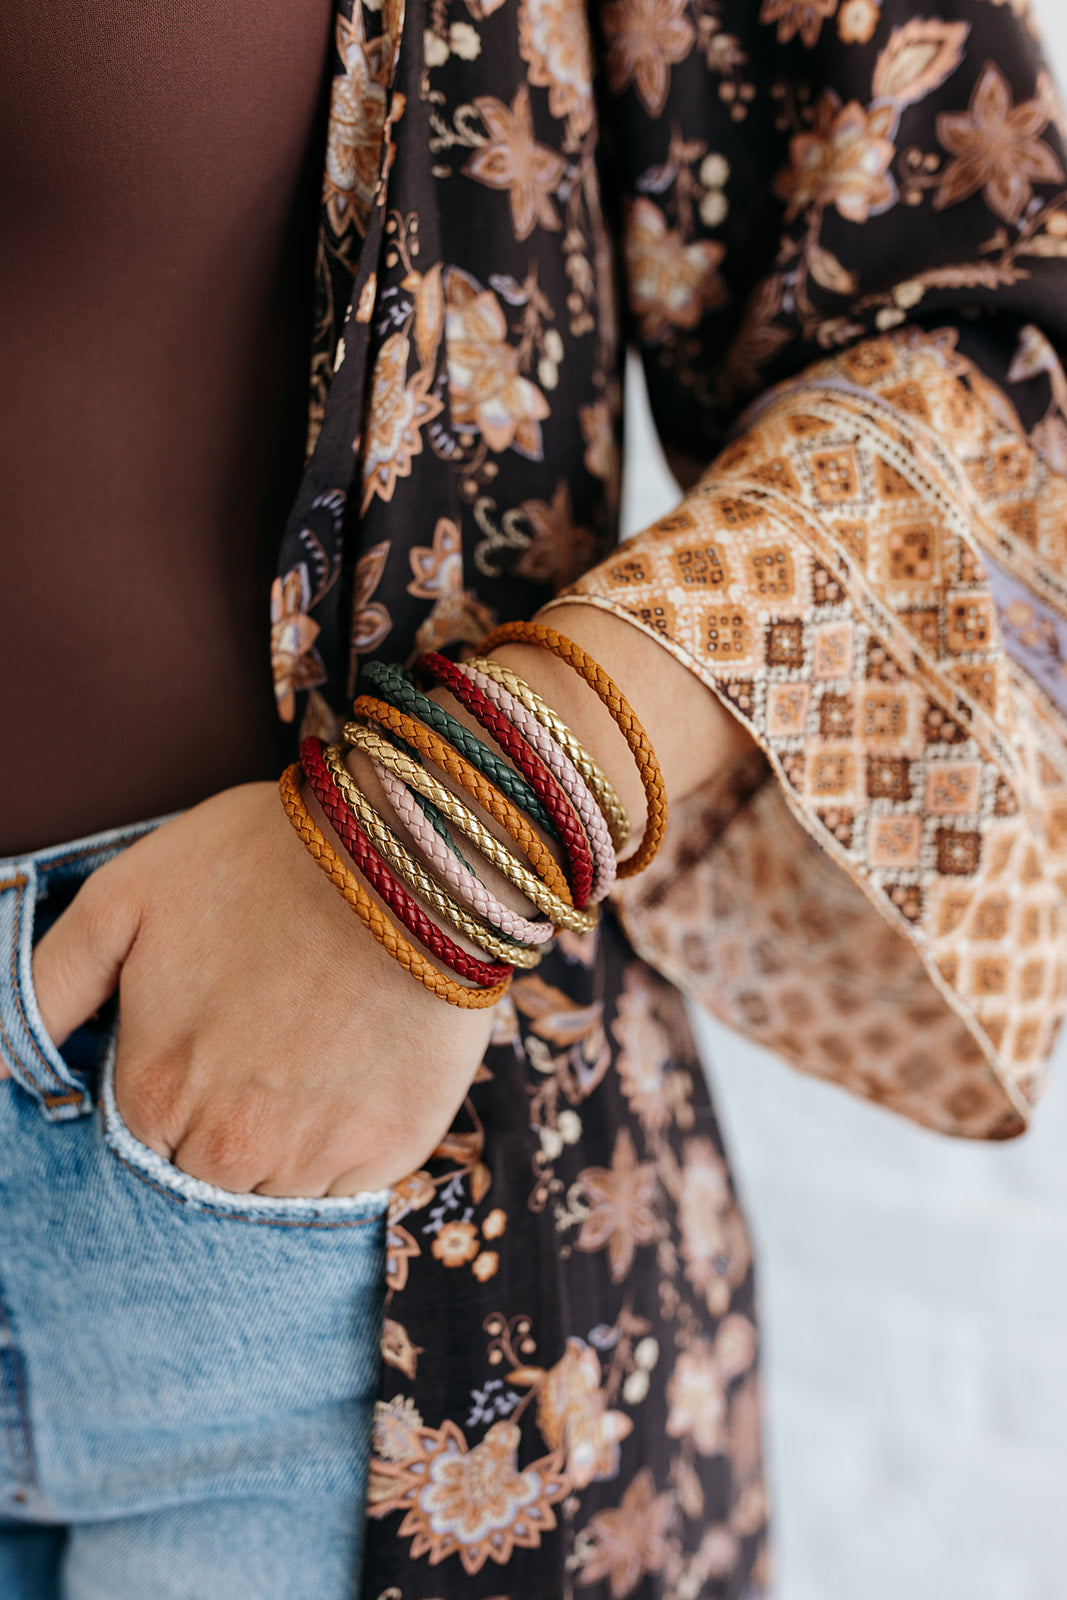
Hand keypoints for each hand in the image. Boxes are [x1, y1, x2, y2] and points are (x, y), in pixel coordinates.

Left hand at [27, 783, 494, 1194]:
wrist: (408, 850)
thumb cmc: (262, 861)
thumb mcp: (125, 898)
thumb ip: (46, 986)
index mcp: (153, 1094)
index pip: (135, 1143)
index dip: (166, 1091)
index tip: (203, 1042)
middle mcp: (227, 1146)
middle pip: (202, 1178)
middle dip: (218, 1127)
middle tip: (258, 1046)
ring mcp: (314, 1156)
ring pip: (272, 1195)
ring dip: (280, 1147)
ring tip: (307, 1058)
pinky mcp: (391, 1150)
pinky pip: (348, 1188)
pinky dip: (343, 1149)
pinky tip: (350, 1078)